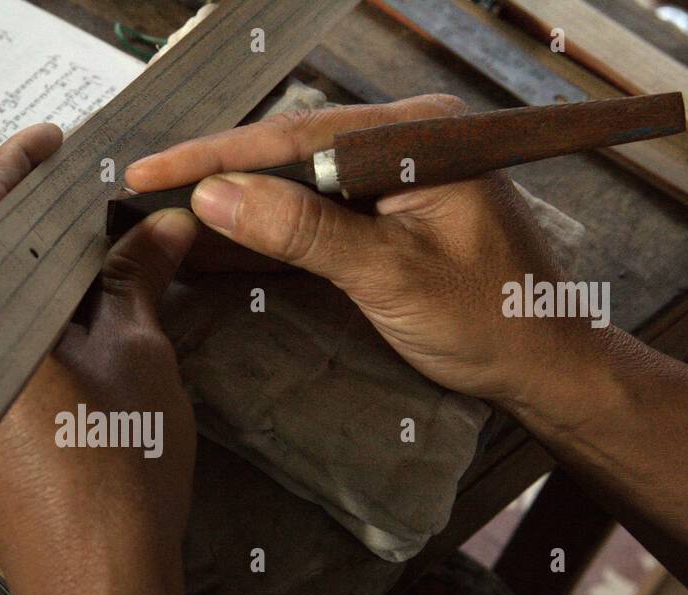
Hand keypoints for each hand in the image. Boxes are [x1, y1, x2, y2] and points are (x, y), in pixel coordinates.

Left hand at [0, 124, 199, 594]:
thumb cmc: (120, 475)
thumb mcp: (142, 361)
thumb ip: (139, 283)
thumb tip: (162, 227)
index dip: (19, 166)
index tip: (59, 142)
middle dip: (42, 225)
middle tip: (103, 205)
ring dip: (44, 279)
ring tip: (109, 259)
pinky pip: (0, 353)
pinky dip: (38, 324)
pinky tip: (89, 325)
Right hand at [126, 95, 570, 410]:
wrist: (543, 364)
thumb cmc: (489, 319)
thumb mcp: (390, 275)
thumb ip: (304, 232)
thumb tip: (218, 197)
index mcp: (416, 137)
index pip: (296, 137)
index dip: (216, 155)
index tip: (152, 167)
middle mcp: (403, 145)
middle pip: (290, 152)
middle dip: (216, 173)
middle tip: (144, 188)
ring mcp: (393, 180)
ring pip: (296, 183)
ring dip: (236, 203)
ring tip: (166, 214)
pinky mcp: (385, 216)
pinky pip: (314, 214)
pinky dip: (267, 231)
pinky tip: (220, 240)